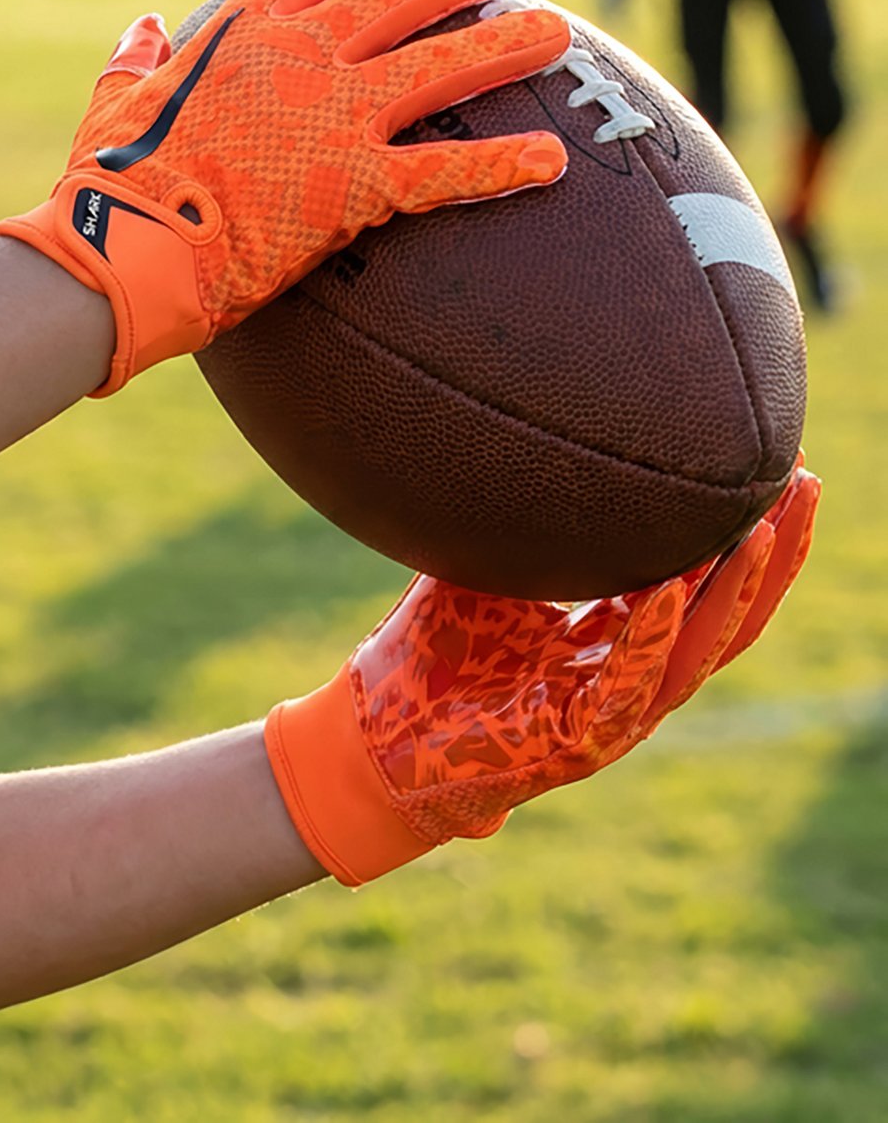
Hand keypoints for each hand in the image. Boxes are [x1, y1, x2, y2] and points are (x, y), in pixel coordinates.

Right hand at [0, 0, 570, 394]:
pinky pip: (447, 168)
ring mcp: (335, 112)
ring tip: (560, 33)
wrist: (129, 244)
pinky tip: (553, 161)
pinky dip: (504, 164)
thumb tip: (143, 25)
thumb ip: (133, 61)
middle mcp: (300, 55)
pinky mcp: (359, 180)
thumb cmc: (108, 184)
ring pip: (441, 63)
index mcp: (240, 33)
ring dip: (506, 44)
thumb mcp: (112, 106)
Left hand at [266, 462, 820, 885]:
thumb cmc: (430, 656)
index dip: (738, 532)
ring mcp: (613, 715)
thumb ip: (521, 526)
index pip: (697, 583)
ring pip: (700, 650)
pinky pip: (629, 683)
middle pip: (726, 613)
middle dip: (774, 552)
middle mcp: (628, 677)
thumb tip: (524, 441)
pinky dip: (649, 632)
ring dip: (740, 588)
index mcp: (614, 642)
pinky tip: (667, 585)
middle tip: (807, 482)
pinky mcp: (581, 742)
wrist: (376, 740)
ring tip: (770, 525)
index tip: (771, 465)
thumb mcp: (487, 573)